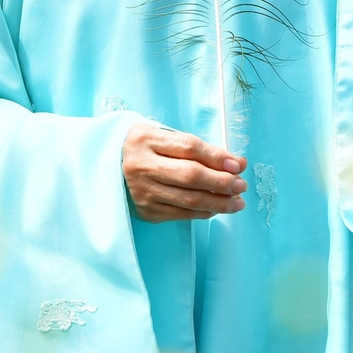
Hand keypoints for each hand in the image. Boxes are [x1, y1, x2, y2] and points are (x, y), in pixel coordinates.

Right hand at [121, 122, 246, 221]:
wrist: (110, 168)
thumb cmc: (147, 150)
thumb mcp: (165, 138)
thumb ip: (198, 149)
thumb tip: (236, 164)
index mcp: (146, 139)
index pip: (189, 147)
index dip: (217, 157)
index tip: (238, 164)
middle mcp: (141, 165)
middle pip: (190, 176)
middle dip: (222, 182)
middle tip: (242, 185)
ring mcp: (143, 191)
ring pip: (189, 200)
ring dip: (219, 202)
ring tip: (238, 201)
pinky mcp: (146, 211)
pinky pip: (182, 214)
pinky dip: (204, 212)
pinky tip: (217, 208)